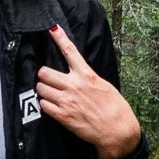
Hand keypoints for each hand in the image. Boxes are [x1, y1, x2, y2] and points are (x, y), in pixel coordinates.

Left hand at [38, 26, 141, 158]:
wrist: (117, 130)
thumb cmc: (114, 108)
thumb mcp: (103, 85)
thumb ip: (87, 77)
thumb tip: (78, 73)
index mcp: (87, 75)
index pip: (70, 51)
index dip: (59, 37)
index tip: (52, 28)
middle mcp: (74, 85)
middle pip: (44, 72)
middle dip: (43, 76)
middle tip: (48, 81)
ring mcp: (67, 100)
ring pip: (41, 89)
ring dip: (43, 91)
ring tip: (51, 95)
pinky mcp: (62, 116)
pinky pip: (43, 105)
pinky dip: (46, 105)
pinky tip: (53, 107)